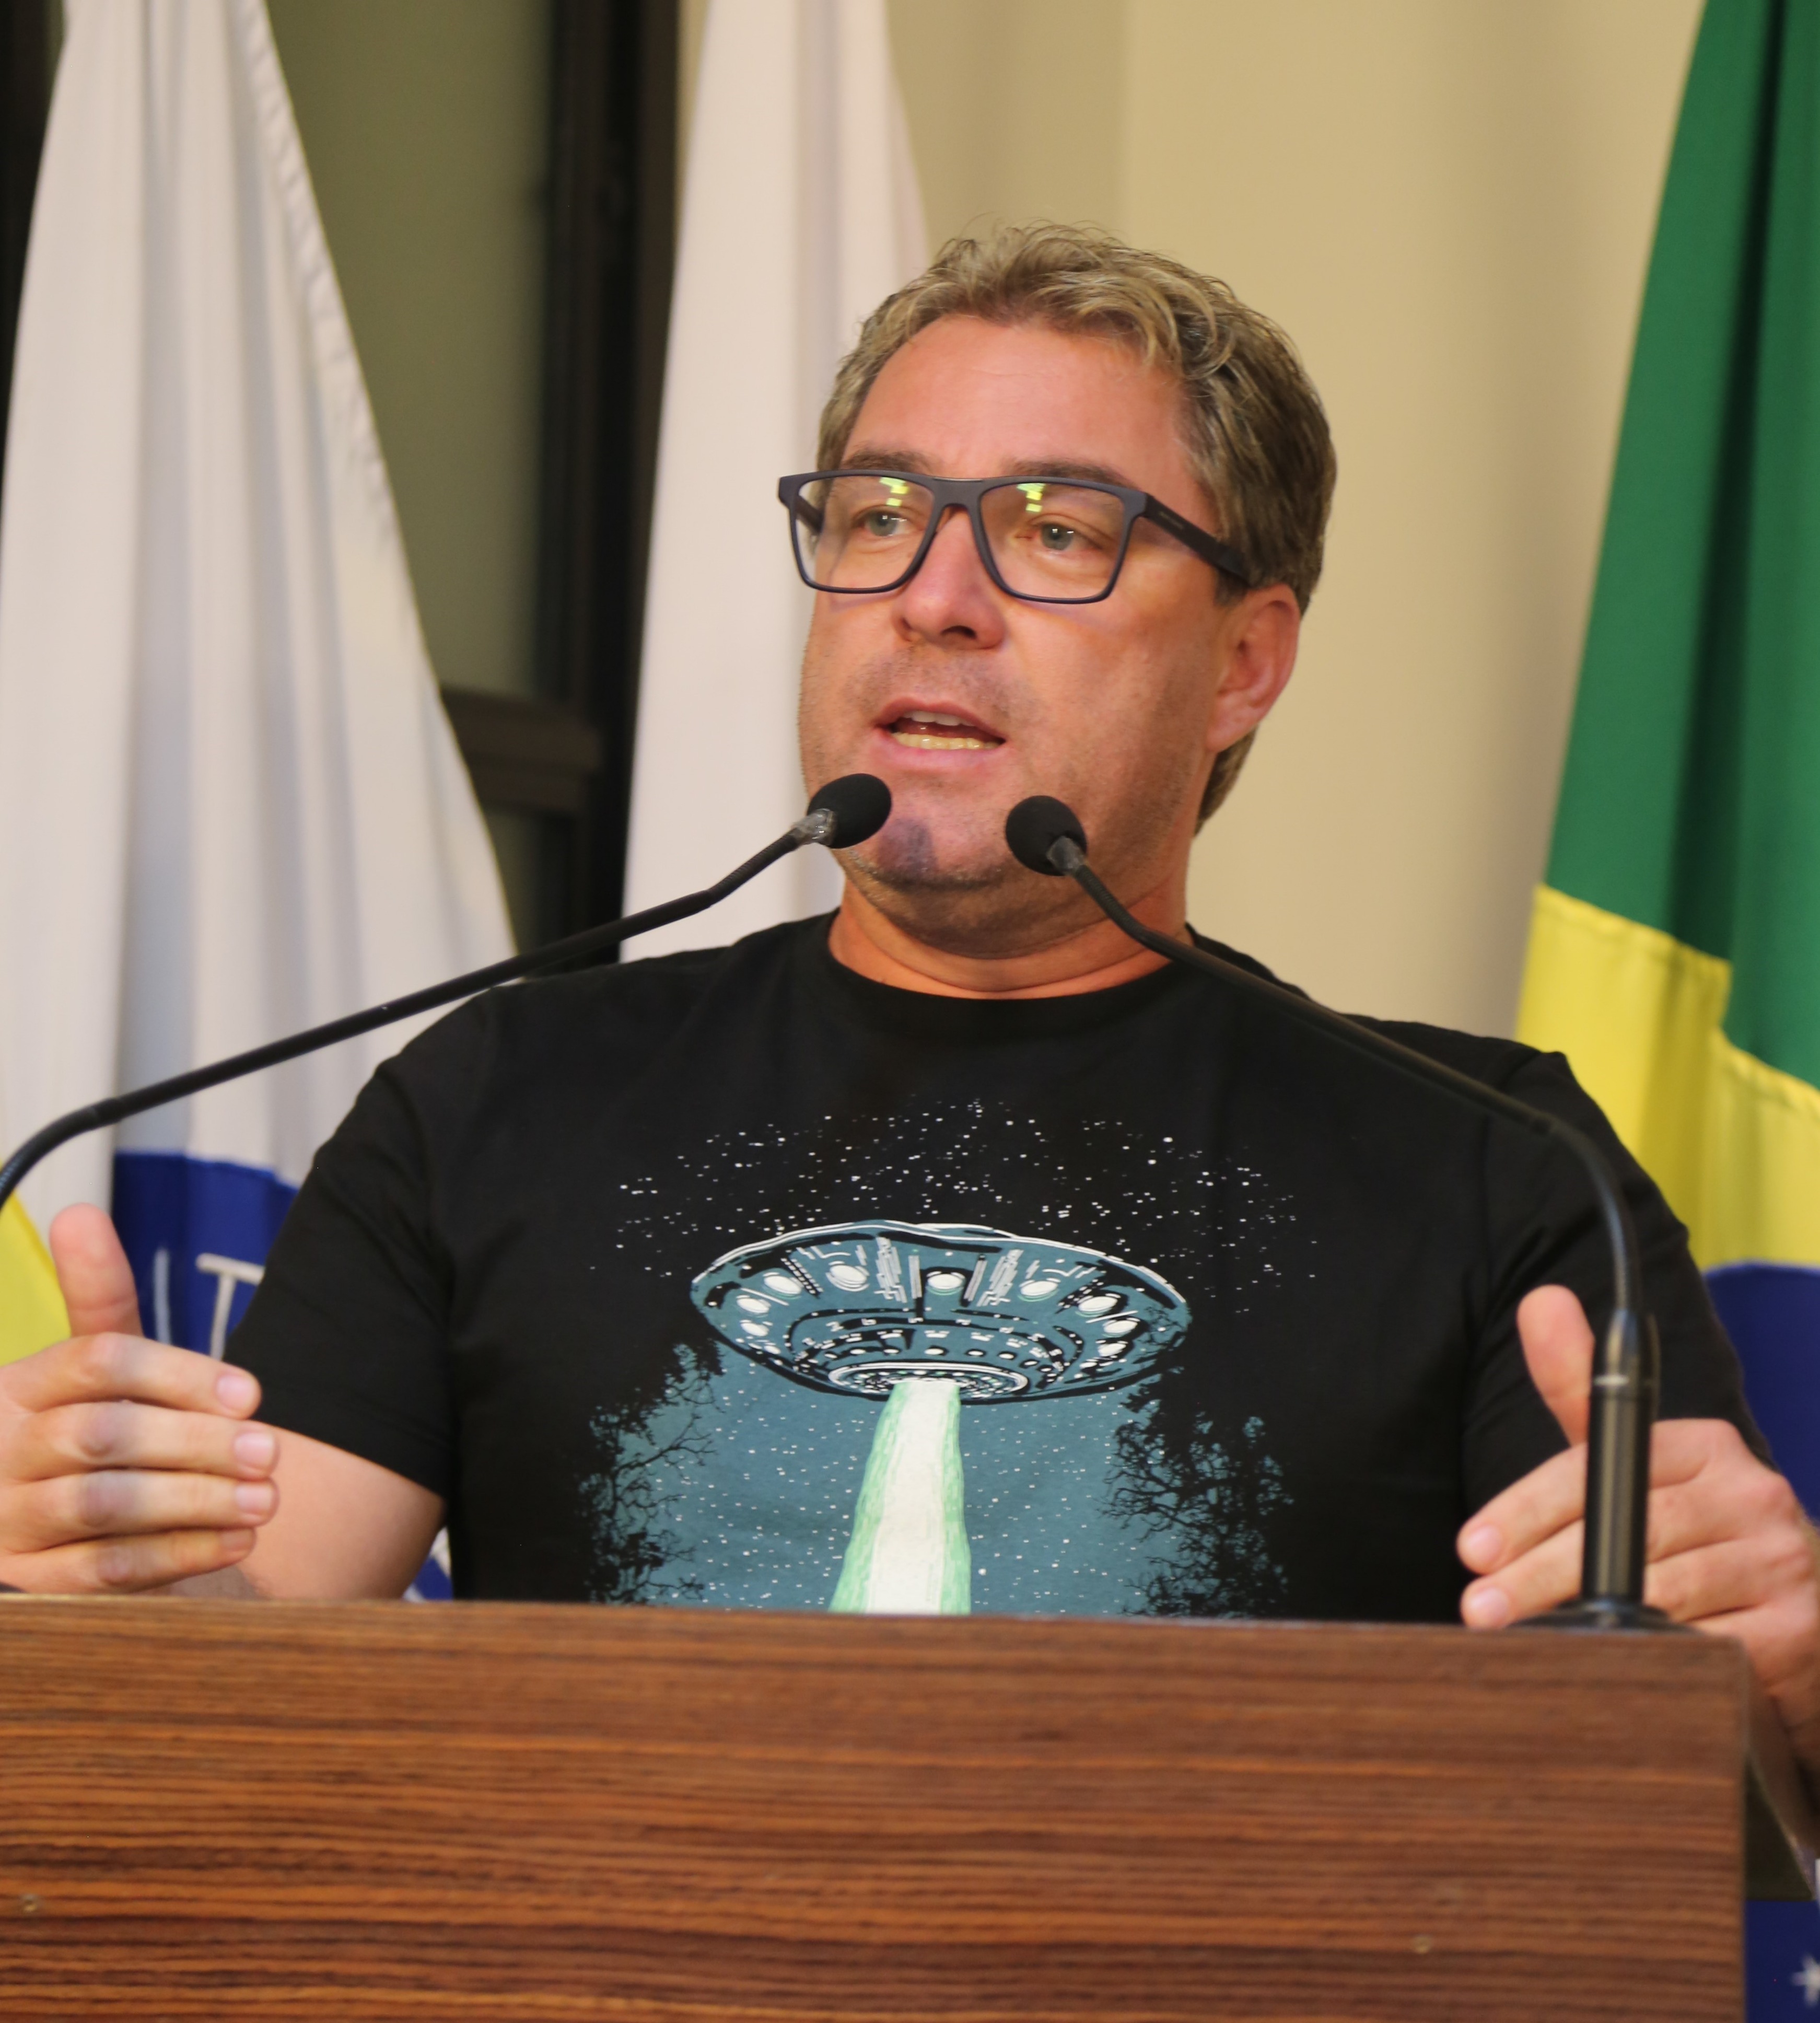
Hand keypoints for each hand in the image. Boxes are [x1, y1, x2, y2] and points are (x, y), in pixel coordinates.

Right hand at [0, 1203, 279, 1591]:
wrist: (43, 1521)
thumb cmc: (85, 1423)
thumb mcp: (91, 1364)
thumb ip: (99, 1297)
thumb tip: (79, 1214)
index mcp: (17, 1385)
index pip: (100, 1360)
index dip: (182, 1375)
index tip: (254, 1393)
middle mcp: (2, 1447)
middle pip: (104, 1434)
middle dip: (197, 1442)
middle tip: (272, 1449)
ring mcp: (8, 1517)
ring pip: (103, 1505)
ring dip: (194, 1502)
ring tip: (267, 1498)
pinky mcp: (30, 1578)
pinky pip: (104, 1571)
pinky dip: (177, 1556)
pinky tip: (237, 1543)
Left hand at [1458, 1284, 1819, 1769]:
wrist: (1795, 1611)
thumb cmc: (1692, 1533)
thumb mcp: (1637, 1460)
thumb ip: (1581, 1387)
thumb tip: (1540, 1300)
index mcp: (1706, 1446)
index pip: (1601, 1468)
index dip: (1528, 1511)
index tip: (1471, 1548)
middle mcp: (1753, 1494)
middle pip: (1627, 1534)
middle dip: (1541, 1574)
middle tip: (1479, 1607)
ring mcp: (1782, 1562)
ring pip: (1664, 1594)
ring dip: (1587, 1623)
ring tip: (1523, 1640)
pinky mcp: (1798, 1630)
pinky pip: (1710, 1648)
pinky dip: (1655, 1659)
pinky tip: (1609, 1670)